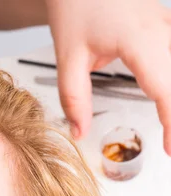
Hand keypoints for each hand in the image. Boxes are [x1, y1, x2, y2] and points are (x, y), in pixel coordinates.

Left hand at [46, 0, 170, 154]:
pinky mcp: (166, 24)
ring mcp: (168, 25)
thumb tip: (79, 131)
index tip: (170, 148)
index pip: (165, 90)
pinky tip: (169, 95)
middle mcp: (162, 30)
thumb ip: (74, 98)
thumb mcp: (67, 57)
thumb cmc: (75, 6)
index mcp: (140, 40)